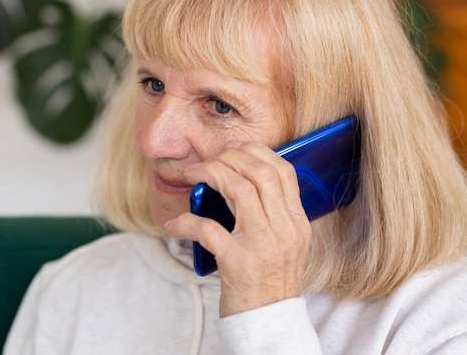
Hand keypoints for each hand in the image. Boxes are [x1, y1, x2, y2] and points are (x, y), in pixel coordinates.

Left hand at [164, 141, 310, 316]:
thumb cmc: (269, 280)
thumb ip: (272, 213)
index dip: (256, 152)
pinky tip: (175, 223)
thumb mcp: (285, 244)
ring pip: (238, 189)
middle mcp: (284, 230)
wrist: (269, 323)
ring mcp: (262, 246)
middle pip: (259, 173)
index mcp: (297, 222)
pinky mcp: (238, 263)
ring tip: (191, 177)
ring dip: (209, 175)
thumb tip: (238, 178)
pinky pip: (207, 228)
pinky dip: (186, 221)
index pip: (283, 172)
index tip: (234, 150)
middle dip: (228, 158)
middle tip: (207, 163)